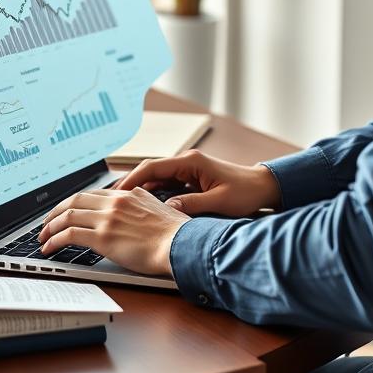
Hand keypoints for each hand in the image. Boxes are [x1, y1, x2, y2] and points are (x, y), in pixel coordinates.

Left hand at [37, 187, 189, 276]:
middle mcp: (115, 202)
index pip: (93, 194)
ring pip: (67, 215)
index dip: (76, 203)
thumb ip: (143, 207)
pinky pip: (68, 235)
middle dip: (56, 211)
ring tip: (42, 237)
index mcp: (129, 194)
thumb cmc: (176, 234)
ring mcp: (108, 218)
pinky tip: (48, 248)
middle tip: (47, 222)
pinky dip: (54, 240)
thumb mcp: (159, 209)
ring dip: (50, 226)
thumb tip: (137, 215)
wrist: (181, 244)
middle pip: (75, 200)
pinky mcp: (103, 237)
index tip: (67, 211)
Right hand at [114, 149, 280, 217]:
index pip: (153, 166)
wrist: (263, 187)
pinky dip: (151, 193)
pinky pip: (164, 184)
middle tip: (110, 201)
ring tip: (119, 206)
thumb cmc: (245, 192)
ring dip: (139, 189)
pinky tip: (141, 206)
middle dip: (129, 184)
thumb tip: (167, 211)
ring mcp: (187, 169)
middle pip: (149, 170)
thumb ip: (192, 205)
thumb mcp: (219, 201)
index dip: (132, 179)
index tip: (116, 193)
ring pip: (155, 178)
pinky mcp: (190, 179)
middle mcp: (186, 162)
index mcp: (191, 162)